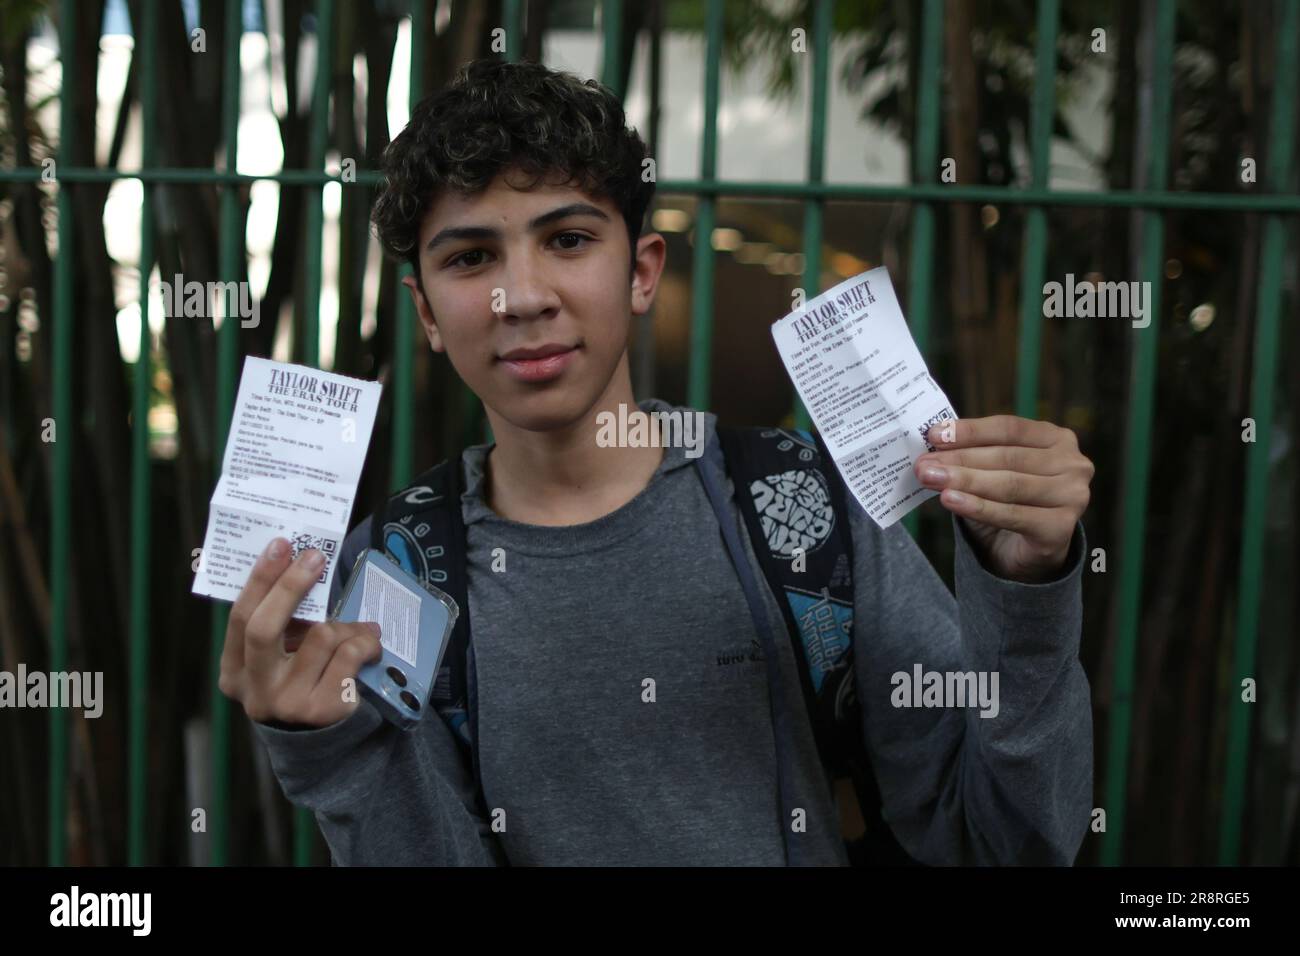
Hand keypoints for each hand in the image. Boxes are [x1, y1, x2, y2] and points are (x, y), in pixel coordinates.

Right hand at [218, 538, 382, 727]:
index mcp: (234, 671)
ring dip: (345, 624)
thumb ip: (282, 623)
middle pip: (264, 627)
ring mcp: (288, 703)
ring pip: (320, 636)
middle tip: (314, 555)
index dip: (261, 579)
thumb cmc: (300, 680)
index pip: (241, 617)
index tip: (281, 544)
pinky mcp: (323, 709)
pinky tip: (370, 646)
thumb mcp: (279, 657)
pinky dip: (365, 642)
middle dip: (291, 585)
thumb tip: (302, 563)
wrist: (322, 739)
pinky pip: (349, 655)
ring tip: (358, 628)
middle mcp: (255, 690)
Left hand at [914, 415, 1093, 582]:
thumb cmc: (1009, 501)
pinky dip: (977, 507)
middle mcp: (1073, 464)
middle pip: (1007, 457)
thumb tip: (932, 445)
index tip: (934, 434)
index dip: (970, 431)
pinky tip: (950, 500)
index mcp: (1057, 439)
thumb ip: (972, 454)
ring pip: (1009, 484)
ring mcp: (1073, 496)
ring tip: (930, 479)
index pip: (1009, 428)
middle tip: (924, 463)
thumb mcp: (993, 470)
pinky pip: (1012, 514)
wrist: (1026, 552)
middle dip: (960, 459)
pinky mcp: (1061, 528)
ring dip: (964, 480)